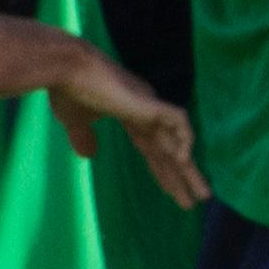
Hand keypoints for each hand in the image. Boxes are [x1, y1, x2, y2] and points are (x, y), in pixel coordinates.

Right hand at [51, 46, 207, 207]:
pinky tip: (184, 162)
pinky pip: (178, 121)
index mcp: (131, 114)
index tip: (173, 193)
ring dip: (189, 169)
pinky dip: (185, 140)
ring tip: (202, 195)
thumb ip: (83, 137)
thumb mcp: (74, 121)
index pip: (153, 148)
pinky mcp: (149, 103)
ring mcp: (149, 106)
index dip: (163, 171)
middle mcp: (146, 111)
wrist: (66, 68)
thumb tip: (89, 155)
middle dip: (182, 176)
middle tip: (198, 200)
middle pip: (169, 151)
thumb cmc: (68, 90)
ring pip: (178, 142)